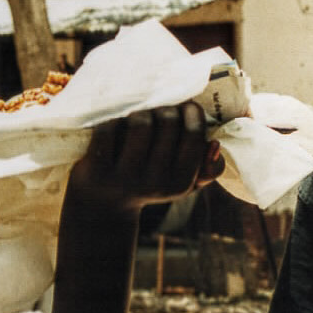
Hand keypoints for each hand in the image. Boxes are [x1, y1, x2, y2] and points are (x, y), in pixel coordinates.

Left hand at [67, 102, 223, 213]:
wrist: (102, 205)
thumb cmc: (149, 183)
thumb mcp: (182, 182)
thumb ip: (208, 167)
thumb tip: (215, 144)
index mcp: (181, 183)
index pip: (194, 134)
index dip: (190, 111)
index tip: (184, 107)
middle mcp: (156, 182)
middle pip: (167, 120)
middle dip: (163, 108)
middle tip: (157, 111)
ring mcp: (125, 177)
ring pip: (140, 121)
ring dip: (139, 112)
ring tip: (137, 118)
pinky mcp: (97, 170)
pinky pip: (109, 128)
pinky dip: (112, 121)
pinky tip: (114, 127)